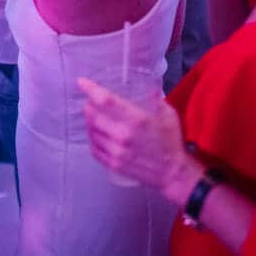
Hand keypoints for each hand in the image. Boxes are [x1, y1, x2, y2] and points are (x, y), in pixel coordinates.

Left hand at [79, 77, 194, 195]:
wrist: (173, 173)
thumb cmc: (171, 141)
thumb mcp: (167, 114)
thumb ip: (154, 98)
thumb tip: (145, 85)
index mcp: (136, 119)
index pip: (106, 101)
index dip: (91, 90)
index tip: (82, 82)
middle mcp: (123, 135)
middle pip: (93, 116)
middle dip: (88, 106)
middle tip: (90, 101)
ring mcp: (116, 151)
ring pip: (91, 132)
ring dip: (89, 122)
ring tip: (94, 117)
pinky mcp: (113, 164)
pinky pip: (94, 148)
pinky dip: (93, 138)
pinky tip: (97, 134)